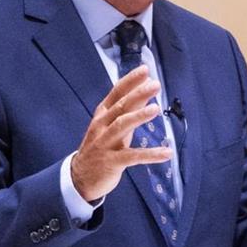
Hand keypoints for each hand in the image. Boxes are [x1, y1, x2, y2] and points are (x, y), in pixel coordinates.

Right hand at [71, 65, 171, 201]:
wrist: (80, 177)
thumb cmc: (101, 146)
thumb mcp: (113, 124)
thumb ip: (129, 107)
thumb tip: (145, 88)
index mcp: (103, 114)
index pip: (116, 92)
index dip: (130, 81)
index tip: (145, 70)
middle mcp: (102, 126)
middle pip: (120, 106)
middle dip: (137, 94)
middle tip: (155, 84)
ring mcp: (105, 144)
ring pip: (122, 126)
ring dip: (139, 116)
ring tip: (156, 108)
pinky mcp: (112, 162)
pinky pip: (133, 157)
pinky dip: (150, 154)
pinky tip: (167, 153)